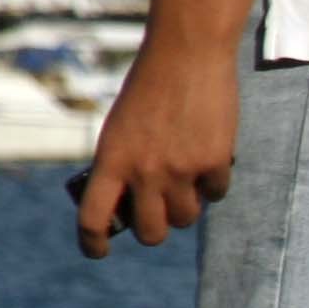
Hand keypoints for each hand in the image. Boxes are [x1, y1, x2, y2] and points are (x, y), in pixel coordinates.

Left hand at [73, 34, 240, 259]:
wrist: (186, 56)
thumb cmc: (150, 88)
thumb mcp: (122, 127)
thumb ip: (124, 164)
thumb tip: (140, 203)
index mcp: (111, 160)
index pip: (93, 217)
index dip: (92, 243)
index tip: (98, 252)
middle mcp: (144, 171)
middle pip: (150, 232)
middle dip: (154, 230)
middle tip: (157, 220)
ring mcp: (180, 170)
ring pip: (186, 218)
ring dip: (187, 207)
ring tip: (187, 182)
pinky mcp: (213, 163)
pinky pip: (216, 193)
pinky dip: (213, 183)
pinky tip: (210, 160)